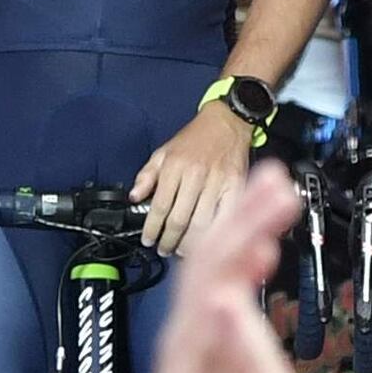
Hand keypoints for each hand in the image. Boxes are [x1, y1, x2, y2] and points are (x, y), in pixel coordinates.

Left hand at [128, 92, 259, 256]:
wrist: (227, 122)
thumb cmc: (195, 139)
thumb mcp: (164, 152)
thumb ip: (147, 175)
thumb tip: (134, 196)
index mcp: (175, 167)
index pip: (160, 206)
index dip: (152, 228)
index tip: (148, 240)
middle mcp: (196, 175)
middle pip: (180, 220)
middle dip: (169, 241)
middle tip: (164, 249)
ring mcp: (218, 182)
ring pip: (202, 224)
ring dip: (191, 244)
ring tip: (183, 250)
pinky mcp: (237, 186)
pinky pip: (226, 217)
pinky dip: (216, 233)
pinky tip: (209, 242)